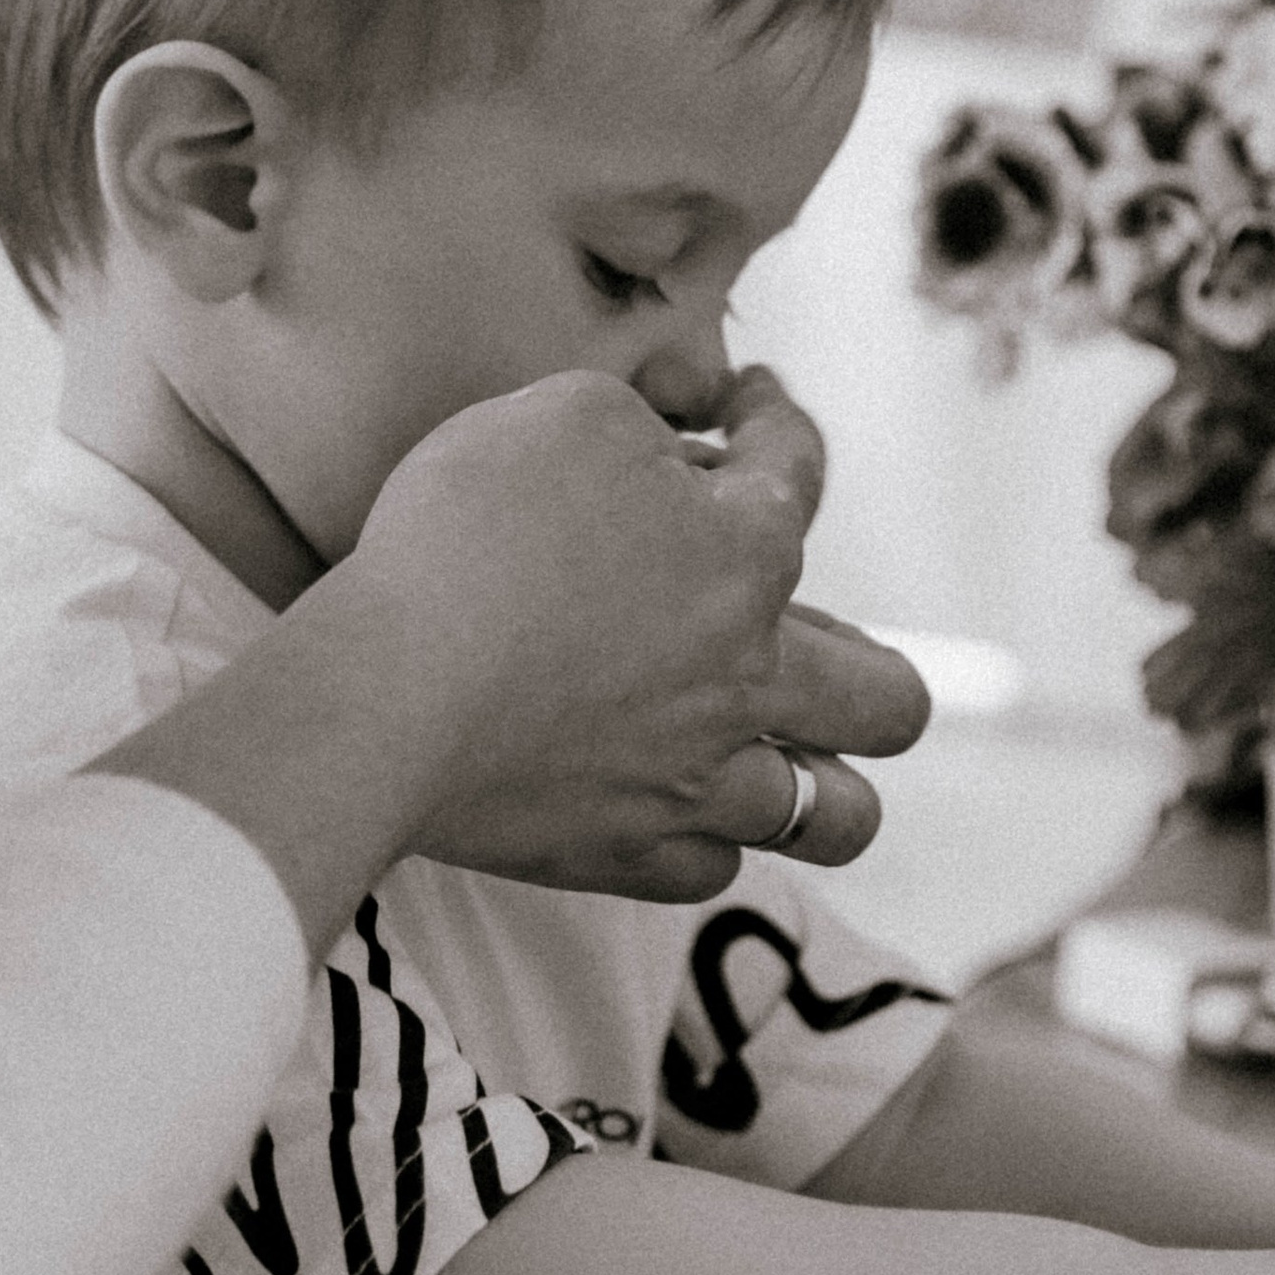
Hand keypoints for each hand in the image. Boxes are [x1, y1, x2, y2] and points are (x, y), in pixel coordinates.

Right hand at [353, 365, 927, 901]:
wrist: (386, 690)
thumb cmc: (469, 536)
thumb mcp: (563, 414)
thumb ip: (639, 425)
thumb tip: (671, 464)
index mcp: (746, 553)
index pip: (798, 466)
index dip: (776, 419)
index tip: (750, 405)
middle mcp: (750, 677)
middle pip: (888, 701)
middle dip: (871, 663)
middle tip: (811, 641)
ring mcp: (698, 781)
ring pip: (834, 815)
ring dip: (823, 784)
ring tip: (782, 755)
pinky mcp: (625, 854)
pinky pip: (712, 869)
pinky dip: (704, 838)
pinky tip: (672, 805)